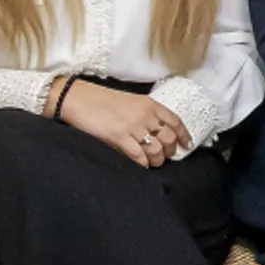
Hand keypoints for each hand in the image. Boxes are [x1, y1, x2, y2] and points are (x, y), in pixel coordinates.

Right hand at [55, 82, 186, 166]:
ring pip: (155, 150)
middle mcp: (145, 115)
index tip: (186, 145)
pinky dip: (142, 164)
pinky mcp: (118, 137)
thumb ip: (146, 114)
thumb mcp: (131, 102)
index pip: (175, 121)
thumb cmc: (102, 101)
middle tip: (165, 157)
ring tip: (153, 162)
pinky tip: (141, 165)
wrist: (78, 98)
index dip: (184, 135)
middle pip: (168, 138)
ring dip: (157, 160)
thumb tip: (157, 133)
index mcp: (150, 104)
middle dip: (170, 151)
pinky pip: (138, 156)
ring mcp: (132, 126)